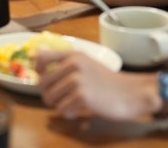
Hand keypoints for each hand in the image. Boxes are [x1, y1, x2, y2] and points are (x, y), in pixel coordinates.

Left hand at [36, 51, 159, 120]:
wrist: (130, 93)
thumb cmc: (106, 81)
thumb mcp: (86, 64)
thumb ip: (65, 64)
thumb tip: (37, 65)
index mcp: (73, 54)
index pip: (41, 57)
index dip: (38, 71)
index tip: (45, 79)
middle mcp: (73, 64)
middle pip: (42, 83)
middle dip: (48, 94)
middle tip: (61, 98)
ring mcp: (78, 79)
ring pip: (50, 98)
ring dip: (59, 105)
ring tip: (72, 104)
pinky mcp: (82, 96)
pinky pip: (62, 109)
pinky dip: (68, 113)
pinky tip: (78, 110)